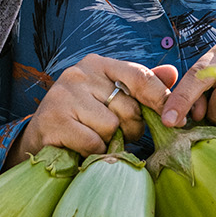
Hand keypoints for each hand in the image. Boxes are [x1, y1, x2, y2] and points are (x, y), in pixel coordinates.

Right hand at [12, 55, 178, 162]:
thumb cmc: (82, 117)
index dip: (161, 99)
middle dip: (129, 129)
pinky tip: (80, 148)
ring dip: (107, 142)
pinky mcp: (54, 120)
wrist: (41, 137)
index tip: (174, 120)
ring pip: (111, 127)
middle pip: (128, 108)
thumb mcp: (111, 97)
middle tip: (113, 134)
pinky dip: (92, 152)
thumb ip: (140, 87)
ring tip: (93, 139)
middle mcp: (79, 74)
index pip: (139, 77)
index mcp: (97, 64)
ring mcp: (64, 95)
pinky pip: (93, 142)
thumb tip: (172, 72)